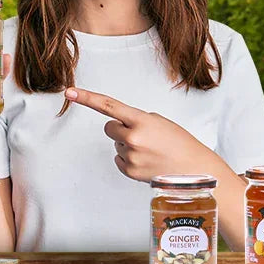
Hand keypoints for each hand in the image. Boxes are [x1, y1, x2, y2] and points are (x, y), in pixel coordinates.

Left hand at [64, 86, 214, 182]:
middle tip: (141, 135)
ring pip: (116, 144)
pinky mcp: (129, 171)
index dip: (87, 98)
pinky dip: (129, 158)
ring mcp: (130, 156)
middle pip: (108, 128)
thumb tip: (119, 127)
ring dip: (128, 145)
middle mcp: (133, 138)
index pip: (108, 105)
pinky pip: (118, 159)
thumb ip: (136, 120)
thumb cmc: (179, 143)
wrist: (193, 169)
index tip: (70, 92)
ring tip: (150, 150)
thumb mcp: (159, 122)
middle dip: (119, 129)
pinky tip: (146, 160)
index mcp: (141, 120)